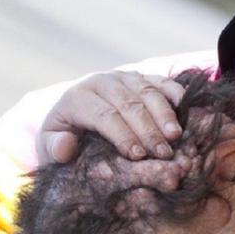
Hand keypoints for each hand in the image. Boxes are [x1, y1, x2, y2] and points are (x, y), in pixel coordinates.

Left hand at [37, 71, 184, 163]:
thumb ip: (54, 148)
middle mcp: (99, 82)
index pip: (103, 115)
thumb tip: (65, 145)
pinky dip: (174, 94)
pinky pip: (160, 81)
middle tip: (164, 153)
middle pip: (128, 103)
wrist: (70, 121)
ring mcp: (120, 76)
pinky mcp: (138, 77)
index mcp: (76, 98)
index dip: (122, 135)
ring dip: (164, 114)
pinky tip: (186, 111)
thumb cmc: (62, 140)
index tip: (139, 156)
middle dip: (147, 129)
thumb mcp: (49, 148)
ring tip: (176, 136)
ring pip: (146, 90)